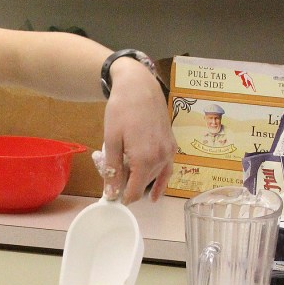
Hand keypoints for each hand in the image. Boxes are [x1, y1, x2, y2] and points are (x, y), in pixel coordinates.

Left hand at [102, 60, 174, 203]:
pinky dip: (161, 182)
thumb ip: (112, 169)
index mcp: (144, 159)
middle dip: (127, 184)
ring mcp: (170, 152)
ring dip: (139, 178)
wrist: (139, 86)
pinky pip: (167, 170)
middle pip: (142, 184)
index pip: (134, 191)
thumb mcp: (111, 140)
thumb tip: (111, 193)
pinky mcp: (173, 145)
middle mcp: (161, 158)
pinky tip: (154, 195)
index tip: (111, 198)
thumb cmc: (121, 110)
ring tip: (122, 168)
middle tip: (110, 172)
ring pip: (154, 177)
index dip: (122, 197)